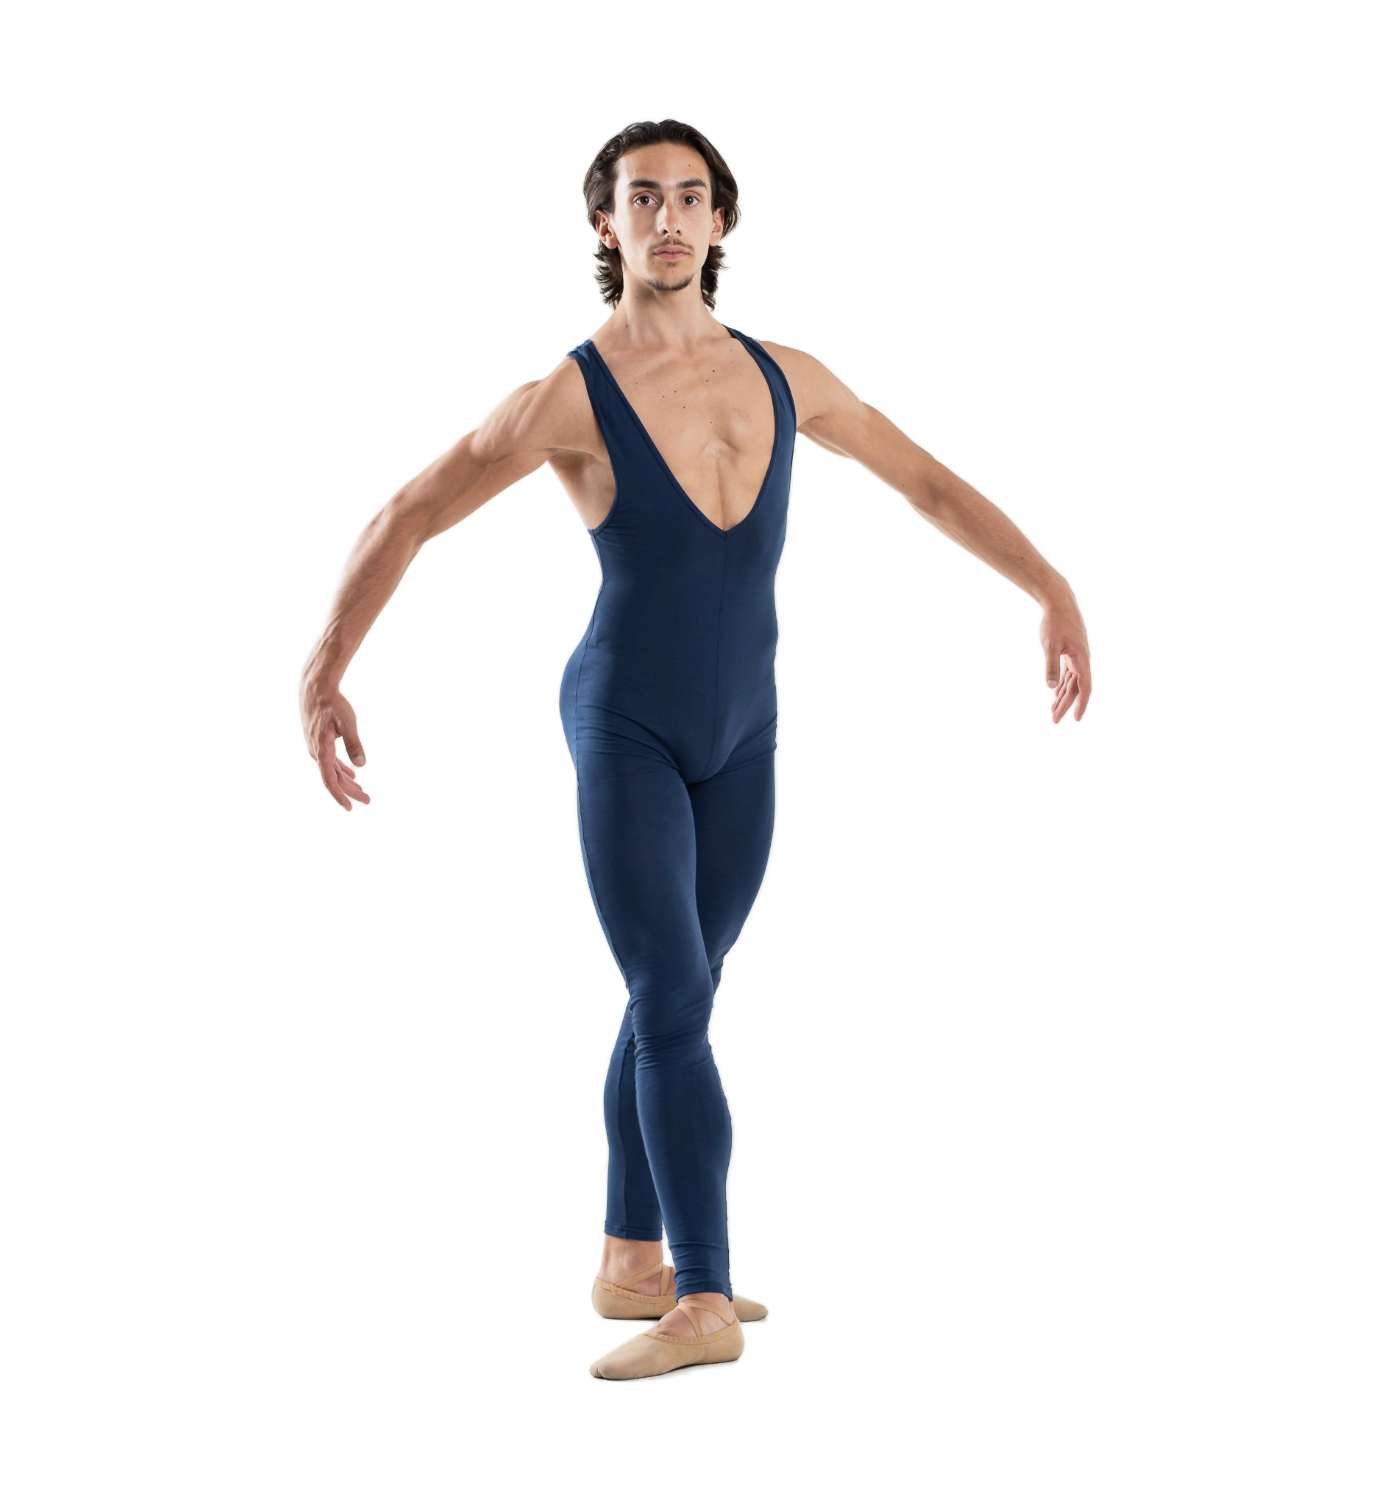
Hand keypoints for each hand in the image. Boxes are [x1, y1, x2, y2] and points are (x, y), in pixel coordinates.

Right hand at [300, 677, 370, 809]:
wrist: (315, 689)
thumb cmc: (332, 704)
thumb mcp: (347, 722)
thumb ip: (354, 744)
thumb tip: (361, 765)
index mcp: (322, 751)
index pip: (329, 780)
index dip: (339, 795)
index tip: (350, 807)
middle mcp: (316, 752)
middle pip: (333, 779)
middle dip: (350, 792)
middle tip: (367, 800)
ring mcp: (316, 748)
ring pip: (331, 771)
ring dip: (346, 782)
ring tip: (362, 792)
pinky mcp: (318, 742)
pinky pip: (329, 762)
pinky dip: (341, 770)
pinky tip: (351, 775)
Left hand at [1040, 593, 1090, 722]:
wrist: (1059, 601)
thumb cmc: (1054, 623)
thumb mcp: (1049, 645)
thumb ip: (1050, 666)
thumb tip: (1050, 688)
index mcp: (1082, 659)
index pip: (1085, 688)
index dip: (1082, 705)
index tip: (1076, 719)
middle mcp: (1082, 659)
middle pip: (1076, 688)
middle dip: (1065, 705)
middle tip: (1054, 721)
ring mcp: (1077, 655)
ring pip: (1072, 682)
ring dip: (1063, 696)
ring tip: (1052, 712)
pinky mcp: (1070, 651)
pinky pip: (1068, 673)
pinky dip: (1062, 684)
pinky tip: (1055, 693)